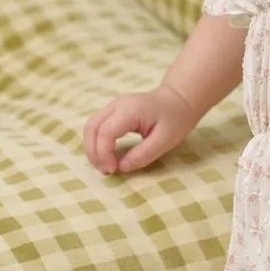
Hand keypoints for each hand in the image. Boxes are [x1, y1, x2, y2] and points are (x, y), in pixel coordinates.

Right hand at [83, 86, 197, 174]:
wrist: (179, 99)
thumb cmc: (176, 119)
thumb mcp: (165, 141)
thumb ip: (142, 155)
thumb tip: (120, 167)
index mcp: (130, 110)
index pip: (105, 132)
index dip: (104, 154)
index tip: (113, 170)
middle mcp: (117, 104)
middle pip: (91, 128)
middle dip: (94, 153)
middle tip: (107, 171)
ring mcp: (113, 106)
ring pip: (90, 127)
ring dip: (92, 149)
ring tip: (106, 166)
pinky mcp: (113, 111)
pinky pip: (97, 127)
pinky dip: (97, 143)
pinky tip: (107, 156)